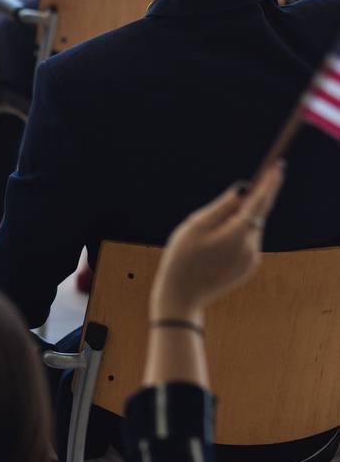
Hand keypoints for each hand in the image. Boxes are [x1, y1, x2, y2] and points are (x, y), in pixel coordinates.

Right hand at [150, 162, 284, 323]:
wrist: (182, 295)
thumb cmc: (183, 256)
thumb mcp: (196, 225)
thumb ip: (222, 206)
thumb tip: (243, 191)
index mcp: (237, 233)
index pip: (259, 202)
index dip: (269, 183)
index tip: (278, 166)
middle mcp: (250, 246)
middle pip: (257, 214)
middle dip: (255, 199)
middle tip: (258, 178)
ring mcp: (251, 259)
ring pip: (251, 229)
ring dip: (241, 219)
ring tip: (215, 225)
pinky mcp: (248, 268)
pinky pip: (247, 242)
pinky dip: (239, 233)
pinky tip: (218, 242)